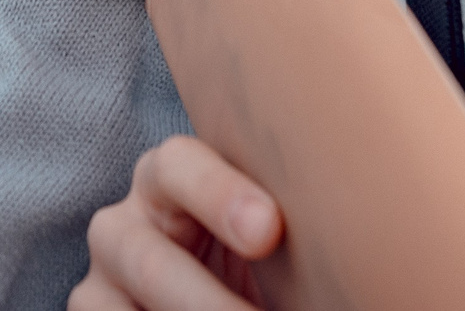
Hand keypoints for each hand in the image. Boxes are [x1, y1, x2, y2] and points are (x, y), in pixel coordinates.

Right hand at [71, 137, 281, 310]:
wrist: (226, 289)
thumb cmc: (266, 264)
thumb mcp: (274, 243)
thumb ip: (282, 233)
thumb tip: (362, 252)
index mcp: (172, 178)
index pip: (180, 167)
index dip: (220, 196)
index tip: (268, 231)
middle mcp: (124, 224)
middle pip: (149, 259)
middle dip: (206, 303)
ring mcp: (102, 281)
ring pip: (114, 308)